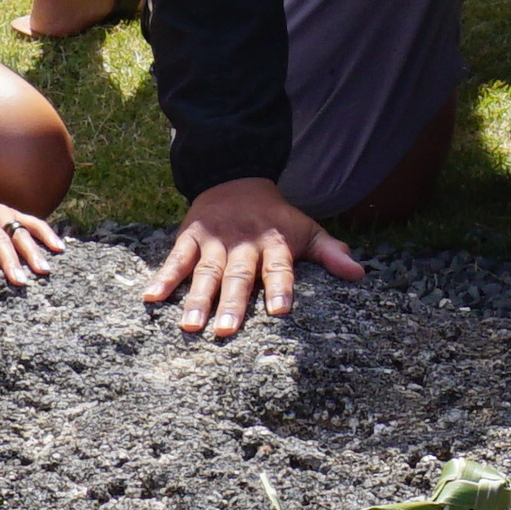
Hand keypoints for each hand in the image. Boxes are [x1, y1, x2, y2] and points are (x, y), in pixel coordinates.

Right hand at [142, 177, 357, 337]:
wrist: (236, 178)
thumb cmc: (276, 217)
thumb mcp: (306, 228)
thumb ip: (330, 252)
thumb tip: (359, 274)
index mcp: (274, 242)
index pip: (280, 266)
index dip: (281, 286)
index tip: (280, 310)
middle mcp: (243, 243)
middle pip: (238, 276)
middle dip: (232, 303)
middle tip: (225, 331)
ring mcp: (214, 241)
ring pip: (205, 272)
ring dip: (196, 299)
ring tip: (190, 326)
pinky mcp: (190, 237)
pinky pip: (175, 259)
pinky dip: (164, 277)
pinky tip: (151, 297)